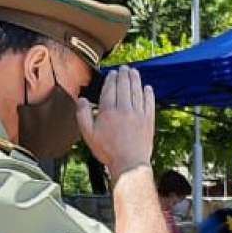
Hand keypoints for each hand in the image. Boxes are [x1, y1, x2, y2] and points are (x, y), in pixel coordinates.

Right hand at [77, 66, 154, 180]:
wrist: (129, 164)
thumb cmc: (107, 151)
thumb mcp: (88, 134)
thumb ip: (83, 115)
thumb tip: (81, 99)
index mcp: (108, 110)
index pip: (110, 88)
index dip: (112, 78)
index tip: (113, 73)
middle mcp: (124, 108)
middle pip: (124, 85)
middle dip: (124, 74)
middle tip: (124, 68)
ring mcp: (138, 113)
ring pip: (137, 91)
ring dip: (135, 79)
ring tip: (134, 72)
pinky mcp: (149, 120)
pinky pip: (149, 102)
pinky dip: (148, 93)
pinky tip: (147, 88)